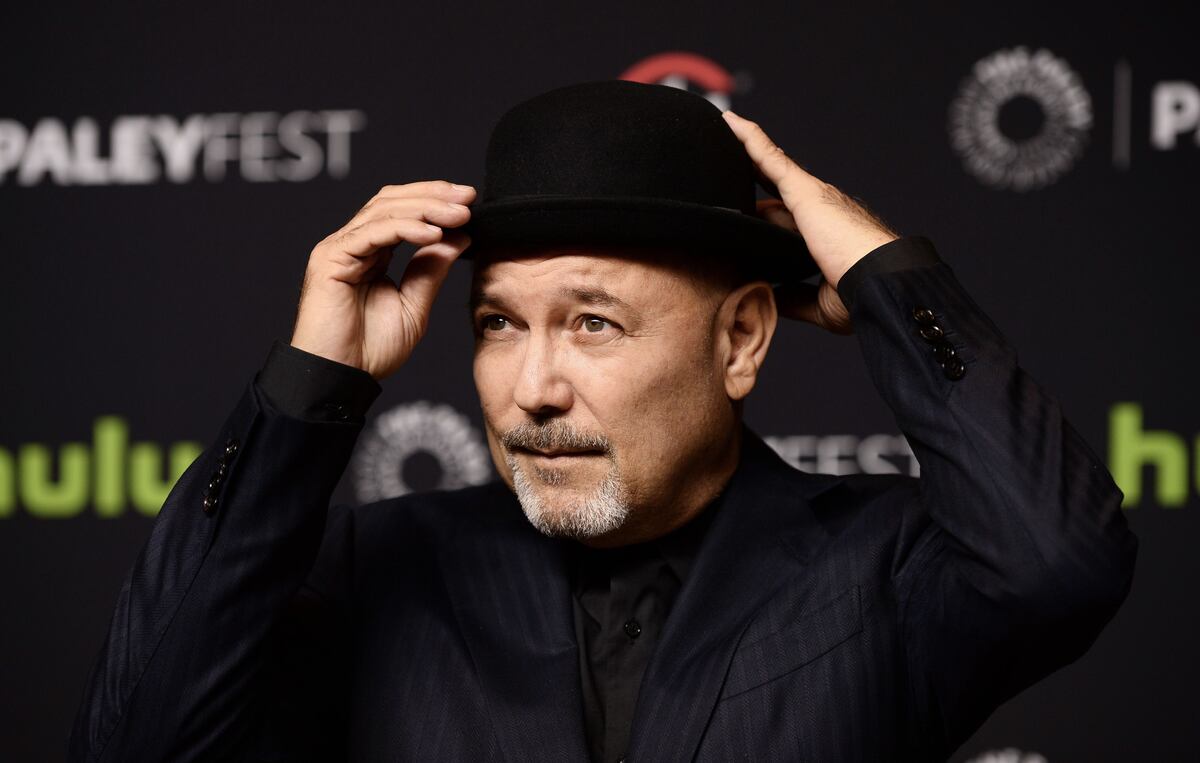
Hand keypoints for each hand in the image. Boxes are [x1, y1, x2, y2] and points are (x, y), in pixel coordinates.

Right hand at [289, 180, 474, 380]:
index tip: (470, 202)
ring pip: (383, 211)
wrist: (340, 378)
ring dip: (425, 208)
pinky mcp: (330, 258)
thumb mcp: (414, 306)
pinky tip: (433, 234)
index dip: (434, 200)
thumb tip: (458, 238)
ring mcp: (338, 248)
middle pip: (391, 201)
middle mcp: (352, 244)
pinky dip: (404, 229)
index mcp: (371, 253)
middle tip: (468, 197)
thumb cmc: (370, 350)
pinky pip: (372, 233)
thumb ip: (431, 271)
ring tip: (459, 214)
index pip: (401, 211)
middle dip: (433, 195)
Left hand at [721, 110, 899, 334]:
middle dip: (752, 175)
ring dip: (746, 148)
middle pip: (776, 189)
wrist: (882, 283)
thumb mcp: (820, 302)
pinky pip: (771, 158)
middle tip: (720, 167)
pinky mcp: (805, 191)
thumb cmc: (861, 296)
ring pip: (771, 164)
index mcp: (823, 235)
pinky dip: (750, 139)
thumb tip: (772, 298)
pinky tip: (729, 123)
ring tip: (719, 129)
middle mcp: (819, 208)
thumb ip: (795, 297)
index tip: (742, 211)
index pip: (785, 218)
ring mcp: (813, 196)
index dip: (764, 212)